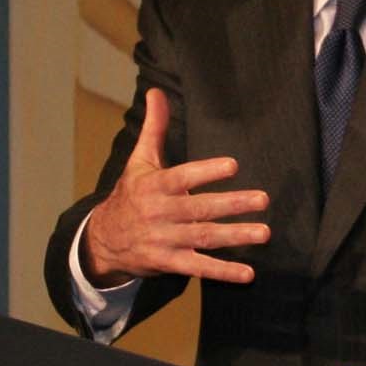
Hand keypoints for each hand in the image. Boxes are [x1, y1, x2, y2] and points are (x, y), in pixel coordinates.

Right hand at [82, 89, 269, 284]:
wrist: (102, 240)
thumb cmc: (130, 194)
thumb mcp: (139, 161)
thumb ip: (154, 128)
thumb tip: (156, 91)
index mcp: (154, 186)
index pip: (182, 177)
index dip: (206, 172)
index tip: (233, 165)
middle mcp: (160, 213)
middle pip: (199, 209)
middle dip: (231, 204)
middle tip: (263, 199)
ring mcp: (165, 240)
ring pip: (203, 238)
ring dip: (235, 237)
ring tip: (264, 233)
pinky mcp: (169, 262)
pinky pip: (198, 268)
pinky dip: (223, 272)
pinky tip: (248, 274)